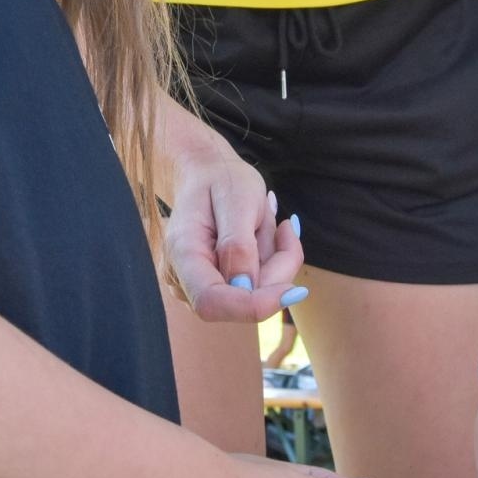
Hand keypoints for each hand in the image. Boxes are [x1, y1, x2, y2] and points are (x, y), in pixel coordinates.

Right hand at [162, 138, 305, 322]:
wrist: (205, 172)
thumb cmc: (220, 179)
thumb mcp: (237, 200)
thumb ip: (239, 245)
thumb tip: (245, 289)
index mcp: (182, 253)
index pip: (211, 302)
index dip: (254, 305)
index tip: (295, 290)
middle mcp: (182, 278)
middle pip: (240, 300)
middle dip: (275, 270)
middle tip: (285, 227)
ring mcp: (196, 287)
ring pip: (254, 295)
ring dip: (273, 261)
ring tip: (262, 222)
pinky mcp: (214, 288)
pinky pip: (255, 289)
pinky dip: (269, 264)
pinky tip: (261, 235)